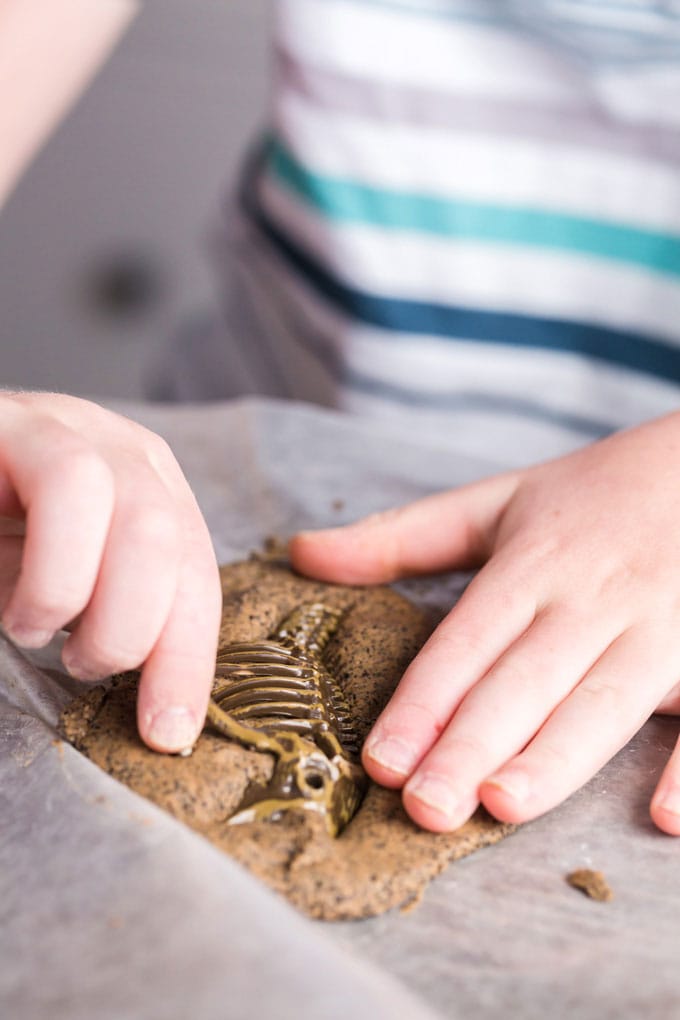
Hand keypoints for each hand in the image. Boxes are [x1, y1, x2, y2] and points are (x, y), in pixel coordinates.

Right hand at [0, 392, 220, 751]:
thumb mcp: (53, 589)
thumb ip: (103, 622)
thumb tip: (159, 712)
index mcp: (151, 498)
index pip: (197, 578)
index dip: (188, 660)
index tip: (169, 732)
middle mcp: (126, 456)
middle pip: (179, 547)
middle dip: (142, 635)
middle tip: (86, 665)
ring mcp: (78, 428)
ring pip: (142, 519)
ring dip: (98, 602)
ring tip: (41, 630)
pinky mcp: (21, 421)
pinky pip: (70, 483)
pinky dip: (54, 568)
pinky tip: (20, 605)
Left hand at [290, 413, 679, 835]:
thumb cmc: (595, 494)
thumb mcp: (497, 501)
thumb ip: (401, 535)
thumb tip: (302, 553)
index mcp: (534, 564)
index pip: (467, 641)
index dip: (423, 703)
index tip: (380, 761)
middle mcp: (592, 599)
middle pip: (526, 679)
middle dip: (472, 743)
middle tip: (425, 808)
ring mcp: (662, 627)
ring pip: (604, 700)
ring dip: (556, 755)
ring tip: (502, 806)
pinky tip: (662, 818)